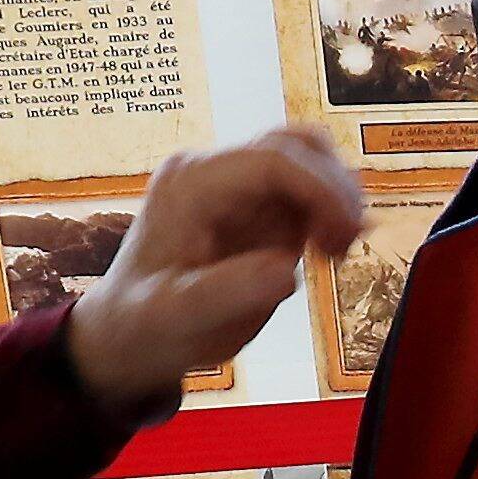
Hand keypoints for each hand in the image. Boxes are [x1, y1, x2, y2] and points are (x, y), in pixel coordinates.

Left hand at [69, 124, 368, 407]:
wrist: (129, 332)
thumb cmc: (146, 325)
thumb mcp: (176, 318)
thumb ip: (225, 294)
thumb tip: (286, 272)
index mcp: (191, 185)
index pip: (273, 160)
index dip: (321, 189)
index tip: (344, 236)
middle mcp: (212, 171)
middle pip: (295, 146)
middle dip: (334, 189)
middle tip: (347, 245)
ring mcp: (233, 184)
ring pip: (307, 158)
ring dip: (335, 197)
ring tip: (336, 250)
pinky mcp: (252, 204)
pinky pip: (303, 187)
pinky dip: (327, 211)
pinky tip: (327, 250)